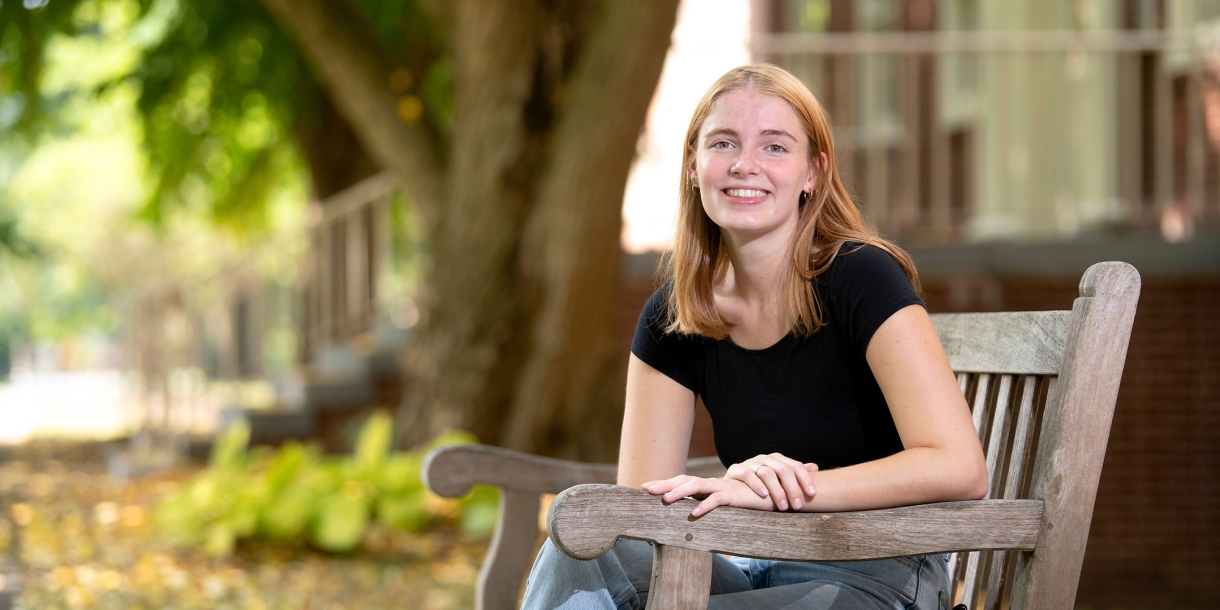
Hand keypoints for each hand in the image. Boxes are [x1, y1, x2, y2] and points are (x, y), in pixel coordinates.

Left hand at [641, 475, 776, 516]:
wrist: (768, 493)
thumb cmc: (742, 500)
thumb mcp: (720, 503)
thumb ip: (706, 504)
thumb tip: (686, 516)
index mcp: (705, 486)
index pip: (680, 481)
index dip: (663, 483)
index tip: (644, 486)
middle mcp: (710, 484)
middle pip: (683, 480)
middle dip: (664, 484)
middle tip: (646, 489)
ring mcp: (721, 488)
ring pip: (697, 486)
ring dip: (680, 492)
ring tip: (665, 499)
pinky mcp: (732, 496)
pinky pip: (717, 500)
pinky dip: (705, 505)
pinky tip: (694, 514)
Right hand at [724, 453, 817, 510]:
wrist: (732, 486)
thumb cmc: (761, 485)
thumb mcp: (779, 480)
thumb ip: (795, 474)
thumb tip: (816, 467)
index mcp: (778, 459)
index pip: (796, 466)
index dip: (805, 479)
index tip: (812, 494)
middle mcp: (765, 458)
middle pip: (784, 470)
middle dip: (793, 488)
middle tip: (798, 506)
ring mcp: (750, 462)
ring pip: (767, 472)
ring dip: (777, 491)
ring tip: (783, 506)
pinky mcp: (736, 469)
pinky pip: (747, 474)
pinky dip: (757, 485)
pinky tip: (764, 495)